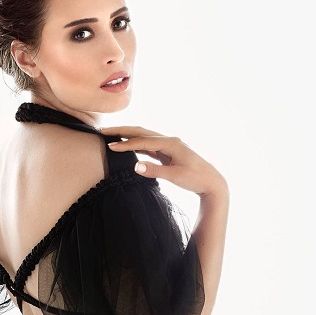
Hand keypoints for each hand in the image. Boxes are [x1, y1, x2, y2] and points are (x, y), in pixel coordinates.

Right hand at [99, 126, 227, 197]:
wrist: (212, 183)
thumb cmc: (196, 179)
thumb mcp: (175, 176)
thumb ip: (155, 171)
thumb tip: (135, 166)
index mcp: (171, 143)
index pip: (143, 141)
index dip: (125, 143)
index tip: (110, 146)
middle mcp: (169, 140)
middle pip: (141, 132)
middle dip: (122, 131)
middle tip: (103, 132)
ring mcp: (168, 146)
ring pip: (143, 137)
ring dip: (127, 136)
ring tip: (110, 136)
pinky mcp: (167, 153)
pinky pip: (148, 145)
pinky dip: (135, 144)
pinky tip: (126, 147)